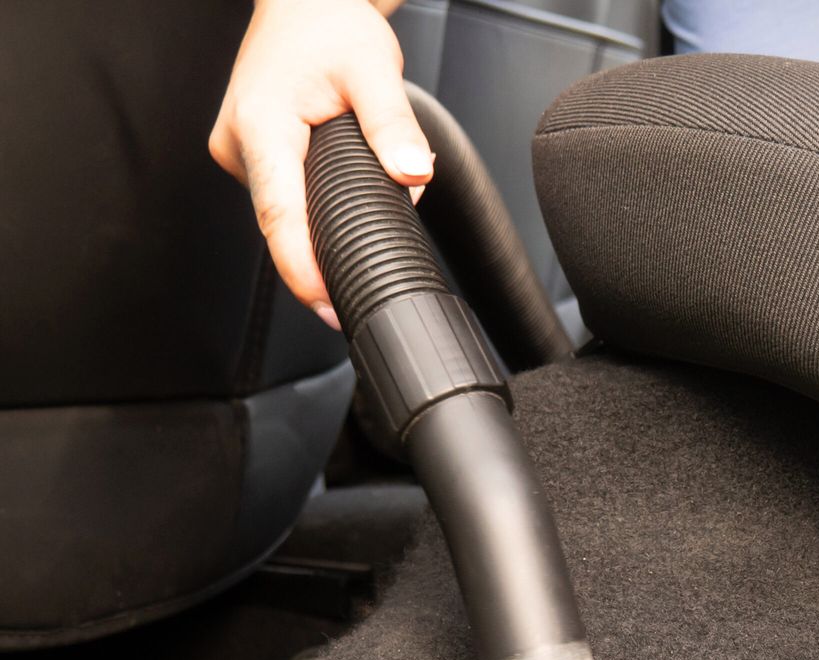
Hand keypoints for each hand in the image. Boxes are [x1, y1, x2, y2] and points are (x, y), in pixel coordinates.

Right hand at [209, 0, 430, 327]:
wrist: (301, 3)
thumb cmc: (328, 25)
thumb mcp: (373, 68)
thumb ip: (392, 124)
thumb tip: (411, 174)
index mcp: (261, 125)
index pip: (278, 214)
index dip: (300, 266)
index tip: (324, 302)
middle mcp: (239, 144)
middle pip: (282, 222)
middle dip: (323, 253)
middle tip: (366, 281)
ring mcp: (240, 153)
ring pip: (283, 212)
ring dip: (322, 225)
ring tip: (363, 221)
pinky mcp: (251, 157)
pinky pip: (283, 198)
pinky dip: (313, 207)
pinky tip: (339, 206)